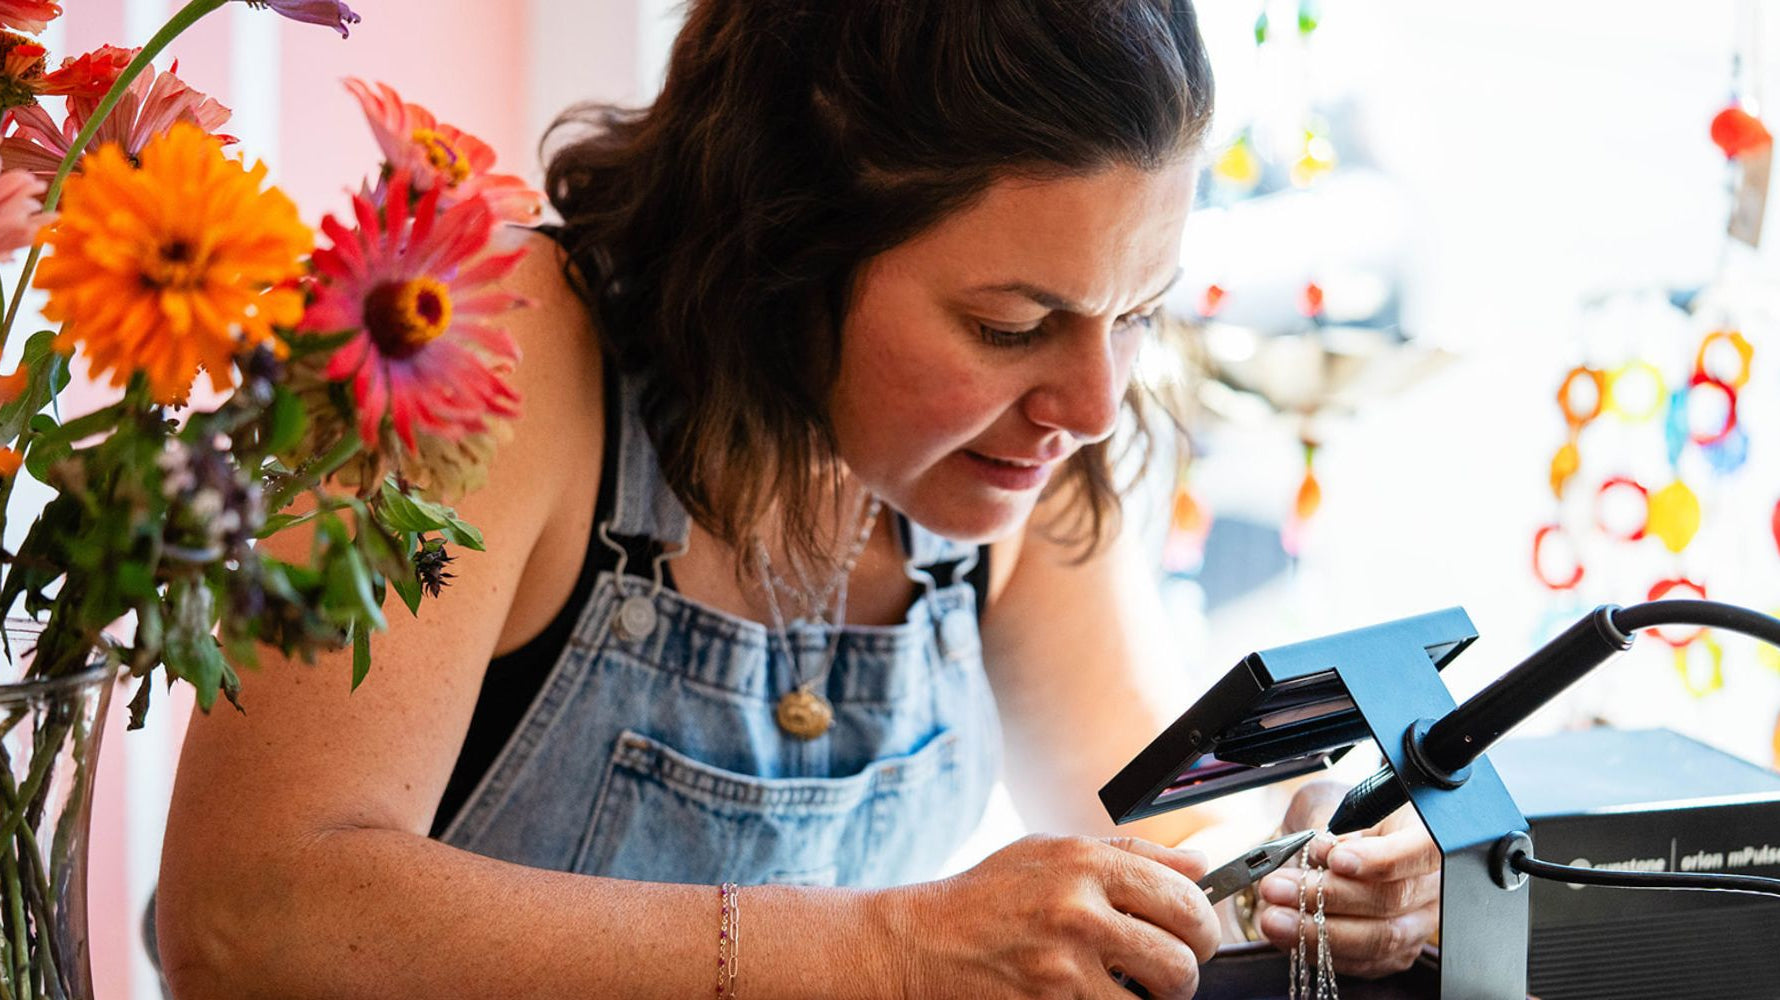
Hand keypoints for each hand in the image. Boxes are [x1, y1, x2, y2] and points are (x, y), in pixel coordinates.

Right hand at [888, 834, 1220, 998]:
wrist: (922, 944)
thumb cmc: (988, 897)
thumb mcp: (1052, 852)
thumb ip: (1129, 854)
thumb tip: (1199, 866)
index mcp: (1086, 865)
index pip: (1186, 899)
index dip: (1204, 925)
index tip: (1196, 935)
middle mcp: (1078, 912)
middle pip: (1184, 959)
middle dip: (1187, 972)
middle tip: (1169, 971)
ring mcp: (1064, 969)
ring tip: (1132, 989)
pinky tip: (1095, 997)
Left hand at [1252, 780, 1440, 978]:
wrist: (1330, 847)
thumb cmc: (1333, 818)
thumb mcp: (1326, 802)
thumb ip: (1326, 822)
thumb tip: (1324, 848)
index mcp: (1422, 834)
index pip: (1422, 850)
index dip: (1381, 859)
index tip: (1335, 859)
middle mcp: (1430, 884)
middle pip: (1392, 899)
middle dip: (1329, 896)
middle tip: (1277, 887)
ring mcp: (1417, 923)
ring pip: (1377, 939)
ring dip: (1319, 931)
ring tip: (1273, 917)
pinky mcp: (1394, 954)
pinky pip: (1362, 962)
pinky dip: (1321, 950)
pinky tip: (1287, 933)